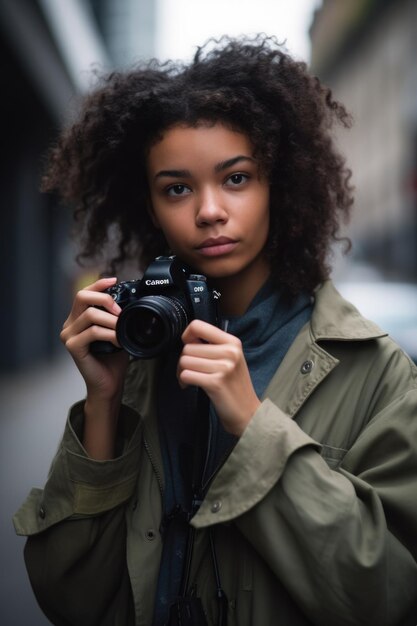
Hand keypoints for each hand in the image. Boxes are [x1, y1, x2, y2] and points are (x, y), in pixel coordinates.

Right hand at [60, 277, 128, 401]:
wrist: (109, 383)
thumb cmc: (113, 359)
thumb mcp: (116, 331)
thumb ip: (116, 316)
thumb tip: (129, 300)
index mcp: (78, 319)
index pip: (84, 293)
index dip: (98, 284)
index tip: (113, 279)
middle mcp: (70, 324)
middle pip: (81, 297)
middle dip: (104, 298)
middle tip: (120, 311)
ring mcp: (69, 335)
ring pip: (90, 315)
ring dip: (111, 320)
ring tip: (122, 329)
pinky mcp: (73, 346)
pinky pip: (92, 332)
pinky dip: (109, 334)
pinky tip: (118, 341)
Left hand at [178, 320, 260, 435]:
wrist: (248, 413)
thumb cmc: (235, 387)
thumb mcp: (231, 359)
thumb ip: (213, 346)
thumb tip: (188, 338)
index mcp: (232, 342)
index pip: (198, 325)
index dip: (187, 335)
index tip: (189, 346)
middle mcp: (230, 352)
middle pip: (188, 347)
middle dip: (184, 361)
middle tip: (191, 371)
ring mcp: (224, 367)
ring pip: (185, 361)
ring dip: (181, 372)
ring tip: (192, 378)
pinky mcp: (215, 383)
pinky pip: (186, 375)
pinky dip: (184, 381)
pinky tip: (190, 386)